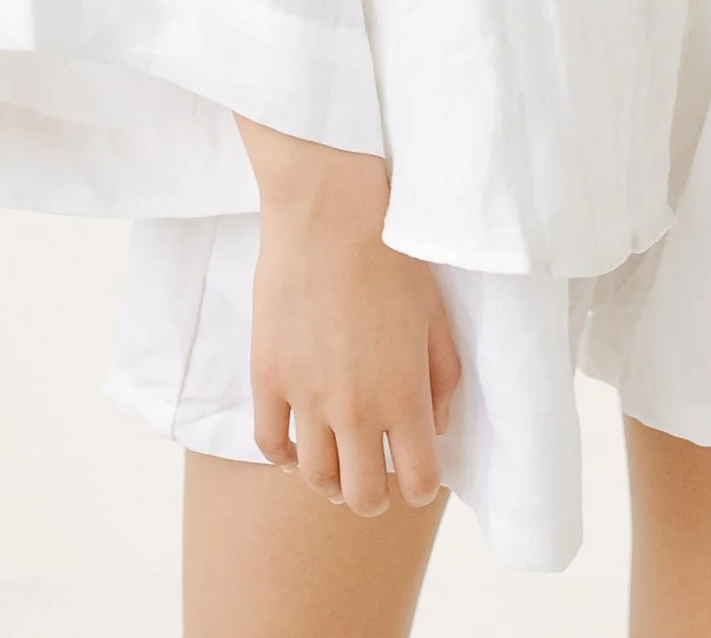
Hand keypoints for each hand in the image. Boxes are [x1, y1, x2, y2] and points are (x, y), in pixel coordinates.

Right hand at [233, 117, 461, 514]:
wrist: (330, 214)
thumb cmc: (392, 257)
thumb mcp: (436, 316)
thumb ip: (442, 378)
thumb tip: (436, 424)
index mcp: (404, 395)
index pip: (419, 481)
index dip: (422, 484)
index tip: (418, 472)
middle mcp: (355, 410)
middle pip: (362, 496)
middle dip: (374, 494)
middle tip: (376, 472)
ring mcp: (307, 397)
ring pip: (315, 479)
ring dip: (330, 480)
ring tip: (337, 461)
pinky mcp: (268, 377)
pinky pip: (270, 444)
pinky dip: (285, 454)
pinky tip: (297, 442)